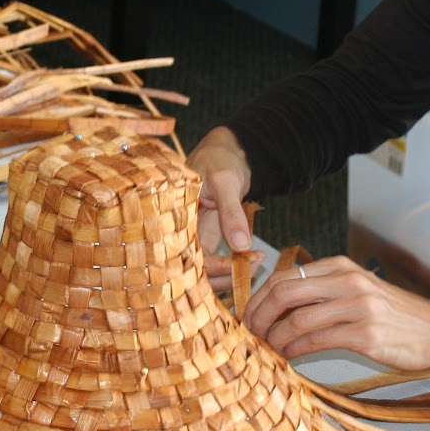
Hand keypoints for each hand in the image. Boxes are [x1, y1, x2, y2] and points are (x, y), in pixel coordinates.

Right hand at [187, 127, 261, 288]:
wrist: (226, 152)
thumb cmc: (218, 159)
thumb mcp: (226, 182)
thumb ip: (231, 213)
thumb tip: (241, 245)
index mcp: (172, 219)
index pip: (185, 258)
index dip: (211, 268)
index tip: (238, 266)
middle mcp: (178, 234)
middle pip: (193, 272)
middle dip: (223, 277)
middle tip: (254, 265)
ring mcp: (191, 239)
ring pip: (204, 271)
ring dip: (229, 274)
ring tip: (257, 260)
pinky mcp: (205, 240)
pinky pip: (215, 261)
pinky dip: (232, 265)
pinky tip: (253, 257)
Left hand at [242, 255, 429, 370]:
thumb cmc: (393, 313)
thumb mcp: (356, 288)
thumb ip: (322, 290)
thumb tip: (277, 304)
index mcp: (340, 267)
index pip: (284, 277)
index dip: (259, 298)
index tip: (248, 316)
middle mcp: (347, 281)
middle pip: (283, 293)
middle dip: (258, 316)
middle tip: (249, 334)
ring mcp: (357, 307)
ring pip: (296, 320)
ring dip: (274, 338)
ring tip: (266, 349)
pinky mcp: (365, 334)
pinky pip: (316, 342)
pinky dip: (294, 351)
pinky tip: (288, 357)